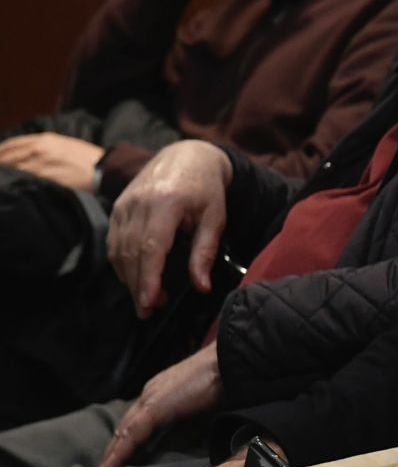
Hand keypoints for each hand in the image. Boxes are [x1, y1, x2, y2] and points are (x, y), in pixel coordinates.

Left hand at [0, 133, 104, 190]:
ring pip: (15, 169)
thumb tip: (22, 155)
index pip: (11, 144)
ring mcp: (44, 163)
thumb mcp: (63, 144)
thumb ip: (43, 146)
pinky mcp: (48, 177)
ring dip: (5, 175)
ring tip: (2, 181)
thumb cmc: (87, 157)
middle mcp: (40, 148)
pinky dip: (17, 182)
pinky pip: (26, 179)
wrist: (106, 168)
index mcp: (44, 138)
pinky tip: (13, 187)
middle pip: (8, 156)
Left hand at [98, 344, 222, 466]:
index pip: (139, 418)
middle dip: (116, 446)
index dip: (129, 437)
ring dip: (113, 452)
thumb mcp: (205, 401)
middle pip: (127, 425)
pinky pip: (131, 435)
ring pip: (124, 431)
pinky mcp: (153, 408)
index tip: (123, 457)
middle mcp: (151, 394)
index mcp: (162, 392)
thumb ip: (195, 413)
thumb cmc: (223, 379)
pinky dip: (119, 452)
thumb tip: (195, 434)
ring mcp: (150, 399)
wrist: (226, 362)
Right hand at [107, 139, 231, 315]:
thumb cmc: (206, 189)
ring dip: (129, 278)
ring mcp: (124, 204)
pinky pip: (113, 241)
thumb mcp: (215, 217)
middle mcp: (139, 203)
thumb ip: (205, 252)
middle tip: (150, 311)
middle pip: (131, 253)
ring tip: (147, 299)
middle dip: (138, 285)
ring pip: (118, 250)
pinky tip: (135, 278)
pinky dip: (121, 263)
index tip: (151, 303)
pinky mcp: (117, 207)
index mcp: (166, 202)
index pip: (151, 247)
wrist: (186, 155)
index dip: (148, 278)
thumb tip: (202, 287)